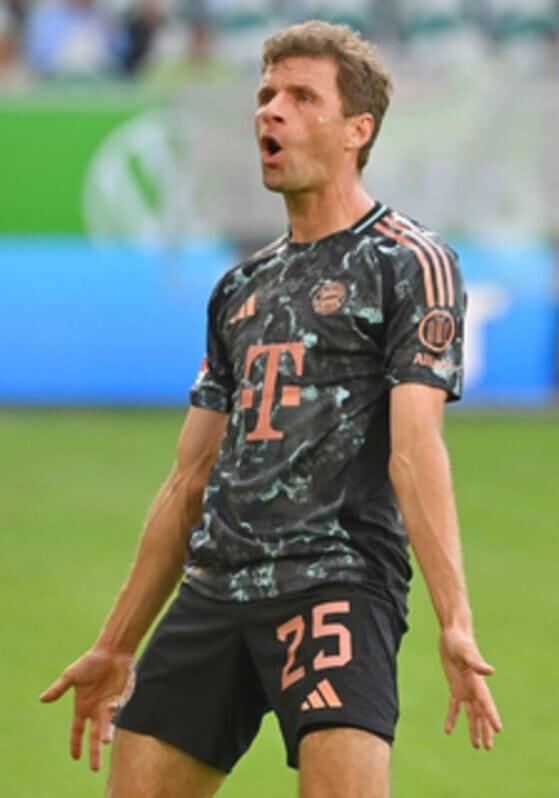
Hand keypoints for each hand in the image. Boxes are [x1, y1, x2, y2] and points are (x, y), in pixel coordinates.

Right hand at [40, 648, 134, 770]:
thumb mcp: (71, 675)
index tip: (76, 757)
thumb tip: (42, 699)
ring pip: (108, 726)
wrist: (113, 651)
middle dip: (95, 752)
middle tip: (95, 768)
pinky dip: (117, 713)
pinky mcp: (122, 699)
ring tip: (106, 740)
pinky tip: (114, 709)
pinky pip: (119, 711)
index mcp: (82, 707)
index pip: (78, 730)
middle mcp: (96, 710)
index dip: (76, 744)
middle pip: (94, 736)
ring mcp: (109, 706)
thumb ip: (59, 689)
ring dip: (107, 733)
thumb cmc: (91, 661)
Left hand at [439, 628, 501, 749]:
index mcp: (478, 682)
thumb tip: (491, 671)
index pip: (486, 703)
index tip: (498, 730)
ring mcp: (465, 689)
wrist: (453, 634)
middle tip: (488, 747)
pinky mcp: (455, 687)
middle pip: (481, 713)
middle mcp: (474, 688)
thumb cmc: (460, 642)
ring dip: (474, 728)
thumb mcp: (466, 652)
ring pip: (471, 713)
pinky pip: (455, 706)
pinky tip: (448, 730)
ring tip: (477, 746)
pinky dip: (453, 717)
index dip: (492, 716)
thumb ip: (477, 663)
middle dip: (485, 729)